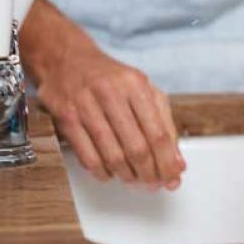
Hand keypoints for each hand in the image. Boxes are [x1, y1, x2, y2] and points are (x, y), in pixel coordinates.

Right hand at [36, 34, 184, 189]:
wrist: (67, 60)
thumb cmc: (111, 78)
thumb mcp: (143, 88)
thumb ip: (163, 121)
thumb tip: (176, 160)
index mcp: (137, 85)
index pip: (158, 132)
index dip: (167, 161)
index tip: (173, 176)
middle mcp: (112, 95)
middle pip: (137, 147)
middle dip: (149, 172)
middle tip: (154, 184)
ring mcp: (87, 107)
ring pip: (112, 155)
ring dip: (127, 175)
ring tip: (135, 180)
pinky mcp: (67, 120)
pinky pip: (87, 156)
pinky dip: (102, 172)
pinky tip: (111, 174)